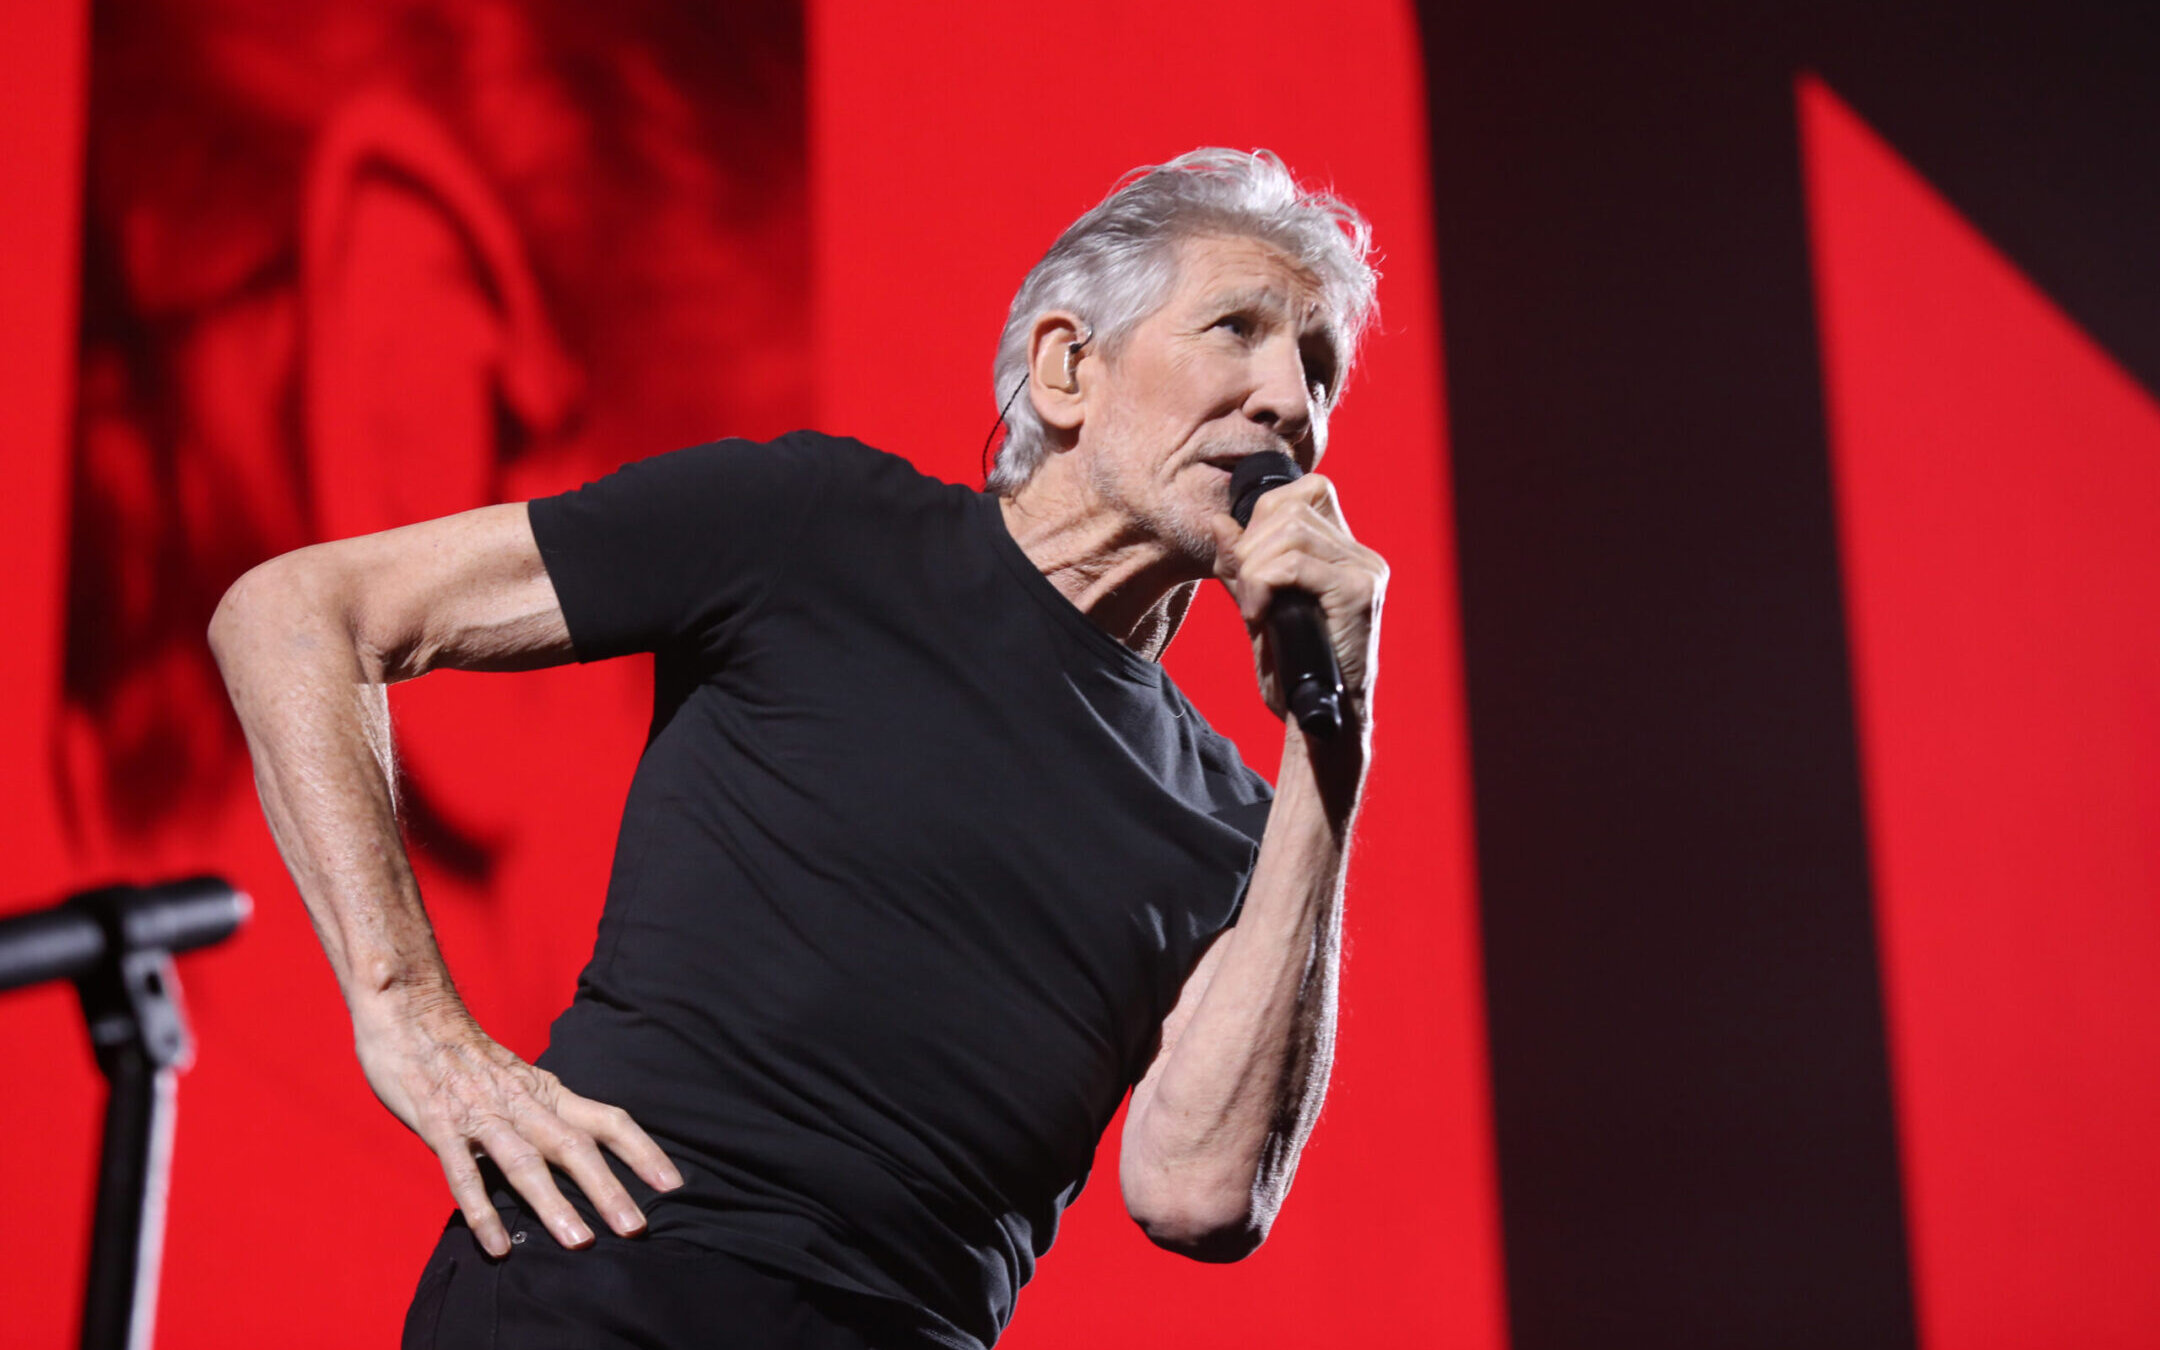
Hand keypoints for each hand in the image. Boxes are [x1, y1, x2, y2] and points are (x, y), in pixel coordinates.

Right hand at [354, 995, 682, 1256]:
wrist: (412, 1013)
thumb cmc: (468, 1056)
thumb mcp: (521, 1080)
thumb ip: (548, 1114)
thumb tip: (587, 1154)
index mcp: (548, 1092)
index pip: (608, 1120)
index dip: (642, 1152)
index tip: (673, 1186)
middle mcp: (522, 1104)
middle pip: (575, 1147)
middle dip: (608, 1189)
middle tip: (637, 1228)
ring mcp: (481, 1116)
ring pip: (525, 1163)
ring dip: (554, 1203)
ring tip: (580, 1242)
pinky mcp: (439, 1126)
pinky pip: (463, 1174)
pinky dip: (481, 1211)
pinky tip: (499, 1247)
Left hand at [1210, 473, 1386, 731]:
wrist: (1319, 720)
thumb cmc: (1291, 670)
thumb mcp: (1257, 607)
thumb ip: (1241, 565)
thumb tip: (1218, 521)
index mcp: (1344, 553)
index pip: (1303, 492)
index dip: (1263, 516)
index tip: (1247, 566)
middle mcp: (1362, 555)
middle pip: (1290, 506)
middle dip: (1251, 546)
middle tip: (1247, 593)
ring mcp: (1365, 571)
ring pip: (1289, 532)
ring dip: (1254, 570)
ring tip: (1254, 610)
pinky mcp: (1359, 592)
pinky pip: (1295, 564)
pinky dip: (1264, 585)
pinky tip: (1261, 616)